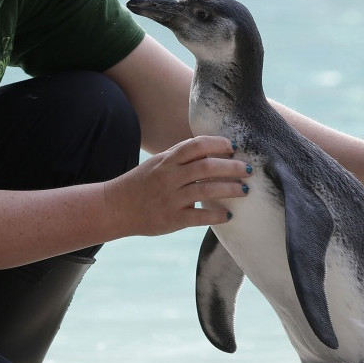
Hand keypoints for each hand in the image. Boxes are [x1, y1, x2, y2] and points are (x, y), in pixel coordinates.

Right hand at [106, 136, 250, 236]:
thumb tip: (213, 150)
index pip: (196, 145)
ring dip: (230, 189)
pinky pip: (200, 216)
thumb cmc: (142, 183)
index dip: (217, 143)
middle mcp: (169, 177)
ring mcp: (171, 198)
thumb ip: (181, 157)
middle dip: (231, 166)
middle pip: (206, 166)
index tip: (233, 145)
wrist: (115, 207)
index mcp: (167, 160)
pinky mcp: (172, 219)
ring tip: (244, 190)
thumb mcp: (158, 163)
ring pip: (206, 189)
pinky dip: (217, 215)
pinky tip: (228, 215)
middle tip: (249, 169)